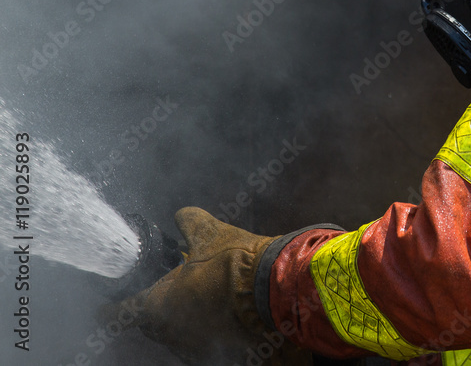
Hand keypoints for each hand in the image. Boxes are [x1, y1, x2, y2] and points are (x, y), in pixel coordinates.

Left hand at [110, 207, 310, 364]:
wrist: (271, 289)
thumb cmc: (234, 263)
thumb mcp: (210, 233)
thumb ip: (190, 224)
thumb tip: (182, 215)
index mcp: (157, 304)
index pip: (120, 314)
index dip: (110, 310)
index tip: (103, 310)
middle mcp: (168, 331)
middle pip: (149, 325)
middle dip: (152, 311)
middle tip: (166, 293)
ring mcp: (190, 346)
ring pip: (174, 335)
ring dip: (179, 321)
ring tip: (197, 302)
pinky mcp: (213, 353)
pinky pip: (197, 343)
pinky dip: (201, 331)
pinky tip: (216, 316)